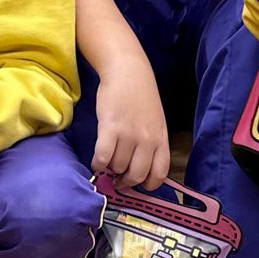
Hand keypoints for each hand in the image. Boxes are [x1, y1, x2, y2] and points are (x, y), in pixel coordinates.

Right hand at [93, 63, 170, 189]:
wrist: (128, 72)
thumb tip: (140, 170)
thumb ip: (151, 144)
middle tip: (117, 179)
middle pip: (137, 176)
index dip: (147, 185)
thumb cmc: (141, 97)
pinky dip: (98, 164)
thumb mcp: (155, 122)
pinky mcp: (110, 128)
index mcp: (161, 139)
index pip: (159, 174)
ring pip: (118, 167)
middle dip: (125, 182)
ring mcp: (129, 134)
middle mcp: (147, 140)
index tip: (137, 184)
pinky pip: (103, 158)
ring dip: (110, 169)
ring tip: (108, 160)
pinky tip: (97, 159)